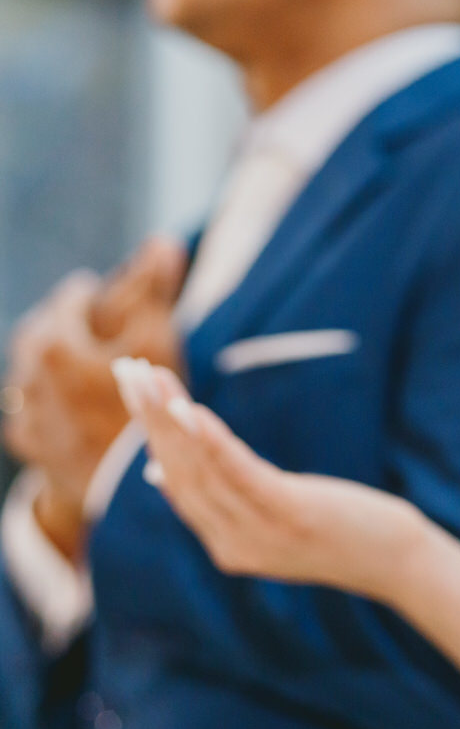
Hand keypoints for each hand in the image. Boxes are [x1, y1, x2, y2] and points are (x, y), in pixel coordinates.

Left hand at [2, 240, 184, 506]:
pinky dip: (51, 402)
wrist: (118, 488)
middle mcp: (27, 376)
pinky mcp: (31, 444)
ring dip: (55, 364)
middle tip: (85, 321)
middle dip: (64, 325)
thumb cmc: (142, 409)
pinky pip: (35, 413)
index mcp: (52, 343)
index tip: (97, 288)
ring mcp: (26, 413)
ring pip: (34, 375)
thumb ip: (156, 289)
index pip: (68, 300)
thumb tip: (165, 241)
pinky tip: (71, 407)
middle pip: (42, 336)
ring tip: (82, 364)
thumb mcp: (159, 342)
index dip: (88, 292)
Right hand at [115, 361, 428, 597]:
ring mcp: (261, 533)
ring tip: (150, 378)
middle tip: (128, 371)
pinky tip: (191, 411)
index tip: (136, 392)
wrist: (398, 563)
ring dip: (171, 420)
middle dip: (150, 419)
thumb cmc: (345, 531)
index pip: (179, 484)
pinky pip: (241, 474)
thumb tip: (172, 473)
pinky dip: (211, 442)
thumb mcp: (280, 517)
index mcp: (229, 545)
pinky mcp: (290, 514)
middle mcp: (235, 544)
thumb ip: (234, 500)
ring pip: (202, 470)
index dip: (153, 436)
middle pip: (180, 473)